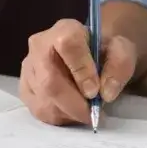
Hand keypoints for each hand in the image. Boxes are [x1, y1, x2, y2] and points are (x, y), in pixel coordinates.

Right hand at [19, 18, 136, 125]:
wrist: (90, 58)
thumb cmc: (104, 53)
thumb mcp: (121, 52)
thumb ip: (120, 66)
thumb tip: (105, 93)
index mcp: (65, 29)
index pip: (67, 45)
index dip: (81, 70)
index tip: (95, 91)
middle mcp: (40, 45)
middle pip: (49, 80)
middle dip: (74, 104)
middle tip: (92, 114)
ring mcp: (28, 68)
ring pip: (44, 100)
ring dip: (69, 113)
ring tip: (84, 110)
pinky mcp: (25, 88)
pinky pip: (39, 110)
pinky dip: (60, 118)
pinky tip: (71, 111)